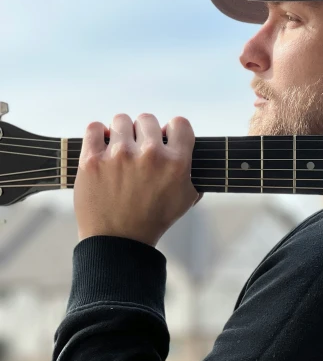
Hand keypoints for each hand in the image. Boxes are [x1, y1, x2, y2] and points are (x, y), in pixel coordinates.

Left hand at [74, 113, 202, 246]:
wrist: (118, 241)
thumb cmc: (152, 220)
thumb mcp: (186, 198)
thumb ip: (192, 172)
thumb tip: (190, 152)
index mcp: (176, 162)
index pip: (179, 123)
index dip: (172, 131)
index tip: (164, 140)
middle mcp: (149, 154)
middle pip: (147, 119)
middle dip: (143, 133)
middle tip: (139, 151)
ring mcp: (119, 155)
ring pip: (120, 120)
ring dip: (121, 133)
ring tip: (119, 151)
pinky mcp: (92, 160)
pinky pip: (94, 127)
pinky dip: (97, 134)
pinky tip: (102, 146)